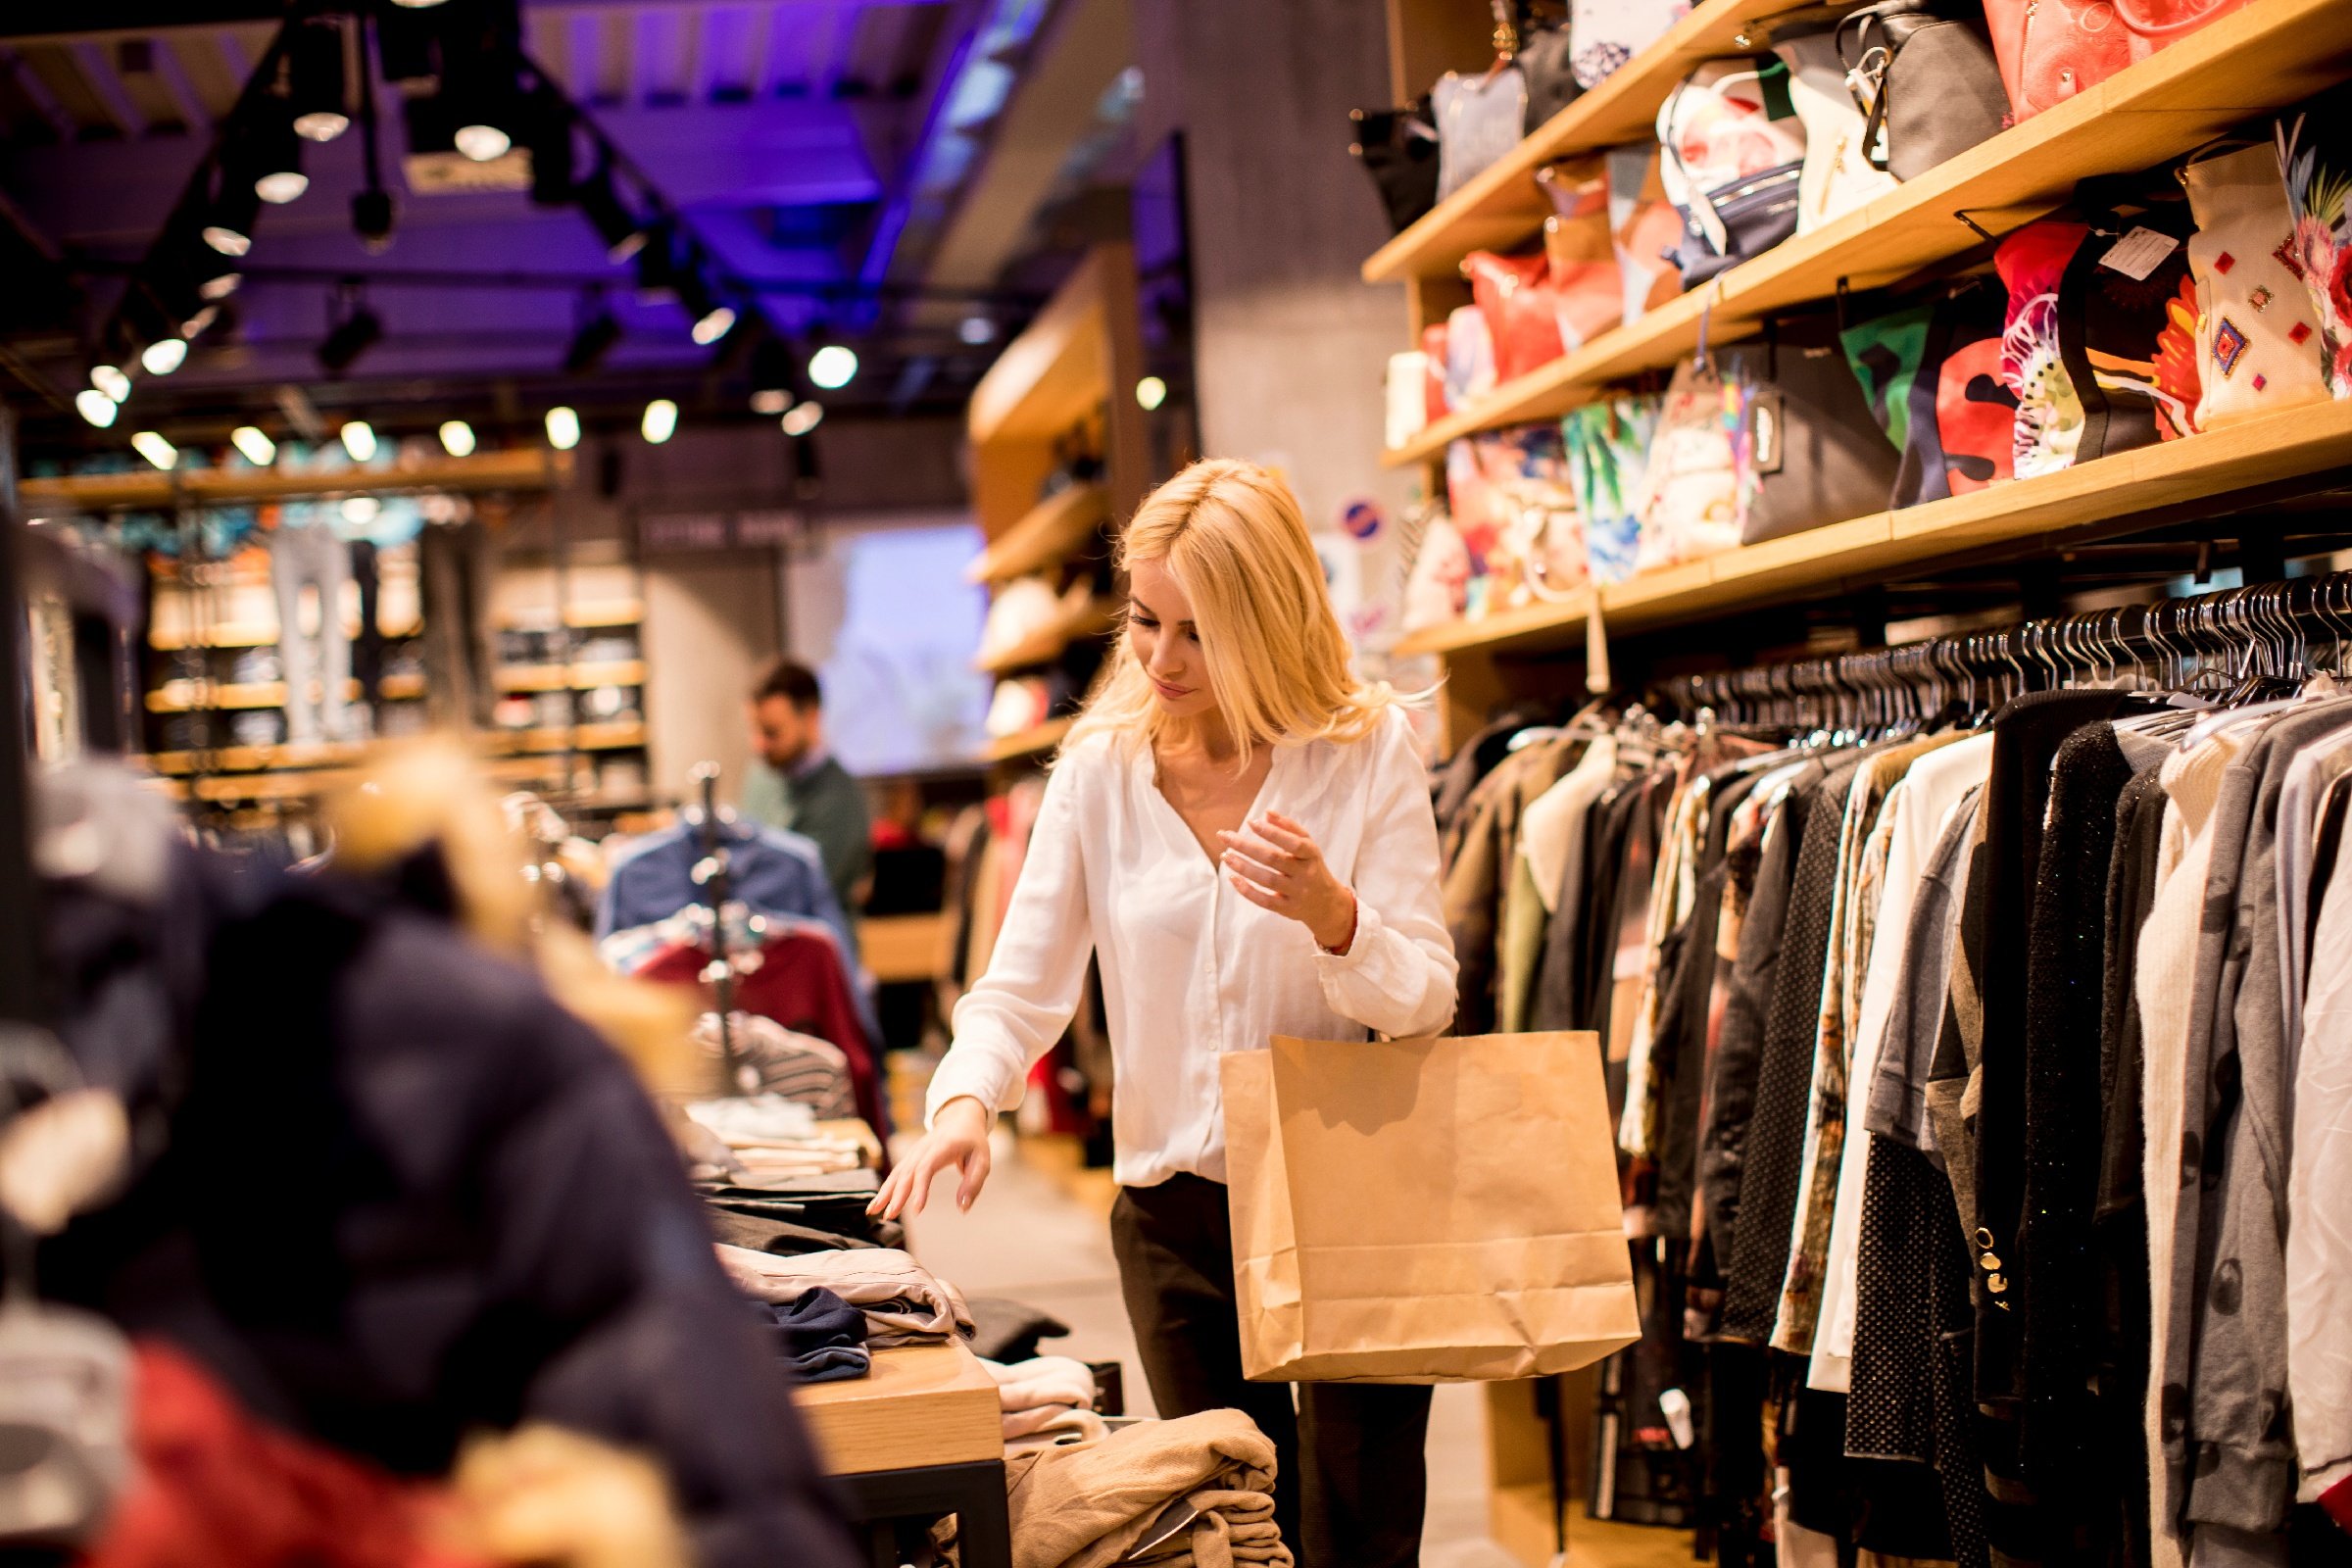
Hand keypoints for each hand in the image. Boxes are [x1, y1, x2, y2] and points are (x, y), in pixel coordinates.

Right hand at [868, 1097, 992, 1218]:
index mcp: (943, 1147)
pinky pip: (896, 1172)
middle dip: (896, 1194)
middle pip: (907, 1171)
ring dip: (885, 1192)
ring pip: (897, 1172)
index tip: (917, 1210)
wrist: (960, 1118)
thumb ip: (973, 1184)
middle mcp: (924, 1148)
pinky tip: (878, 1202)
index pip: (926, 1168)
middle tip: (889, 1215)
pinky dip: (886, 1187)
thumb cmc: (973, 1141)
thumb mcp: (983, 1161)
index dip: (920, 1188)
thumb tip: (962, 1208)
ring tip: (874, 1211)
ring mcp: (915, 1151)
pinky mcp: (910, 1157)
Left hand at [1219, 811, 1358, 953]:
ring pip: (1267, 880)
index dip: (1272, 833)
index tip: (1251, 822)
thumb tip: (1267, 813)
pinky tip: (1233, 878)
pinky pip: (1264, 901)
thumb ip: (1289, 828)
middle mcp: (1305, 874)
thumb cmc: (1311, 867)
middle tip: (1225, 836)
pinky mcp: (1287, 909)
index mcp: (1311, 855)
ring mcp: (1297, 893)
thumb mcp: (1308, 846)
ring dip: (1243, 867)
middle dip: (1246, 846)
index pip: (1293, 843)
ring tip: (1225, 855)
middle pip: (1273, 859)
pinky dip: (1247, 890)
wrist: (1327, 903)